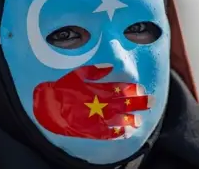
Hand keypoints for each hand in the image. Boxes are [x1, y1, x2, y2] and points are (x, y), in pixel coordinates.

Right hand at [33, 64, 153, 139]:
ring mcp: (95, 118)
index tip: (141, 89)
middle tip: (151, 102)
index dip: (131, 89)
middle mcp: (99, 103)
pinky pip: (106, 132)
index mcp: (96, 89)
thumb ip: (94, 70)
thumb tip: (109, 67)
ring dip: (130, 119)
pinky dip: (117, 133)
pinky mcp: (90, 129)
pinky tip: (126, 133)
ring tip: (140, 120)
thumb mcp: (76, 74)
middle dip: (138, 103)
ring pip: (117, 118)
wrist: (47, 106)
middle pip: (123, 103)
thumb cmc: (61, 89)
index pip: (119, 89)